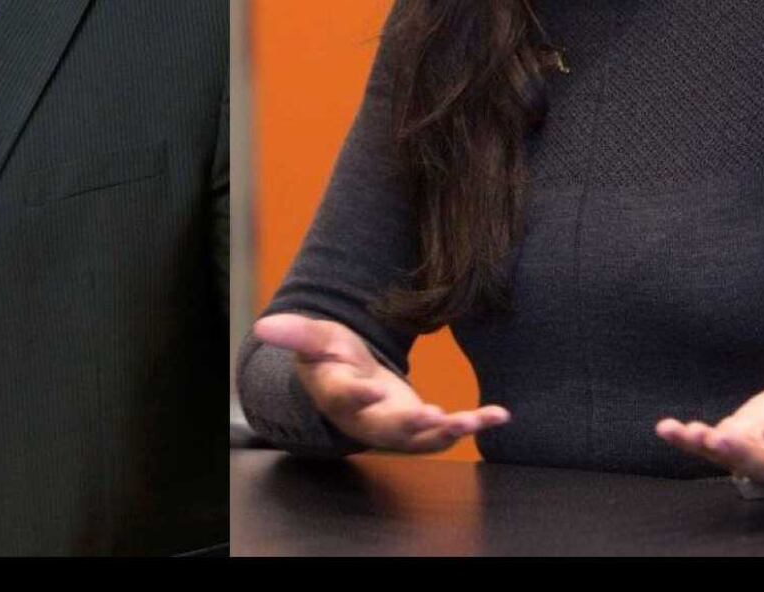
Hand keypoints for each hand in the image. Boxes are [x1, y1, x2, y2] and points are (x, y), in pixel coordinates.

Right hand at [250, 313, 508, 453]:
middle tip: (433, 418)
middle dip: (410, 425)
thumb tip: (264, 324)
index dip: (357, 395)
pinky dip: (473, 425)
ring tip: (472, 421)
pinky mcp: (418, 427)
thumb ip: (297, 334)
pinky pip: (446, 433)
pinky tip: (499, 415)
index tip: (369, 389)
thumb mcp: (314, 338)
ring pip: (420, 438)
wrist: (347, 380)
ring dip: (447, 432)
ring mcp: (394, 427)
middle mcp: (366, 418)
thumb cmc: (329, 356)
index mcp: (338, 393)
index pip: (345, 397)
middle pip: (386, 428)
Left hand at [655, 343, 763, 478]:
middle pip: (761, 461)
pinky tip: (666, 428)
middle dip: (739, 454)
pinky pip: (710, 442)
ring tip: (684, 433)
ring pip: (731, 456)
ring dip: (706, 447)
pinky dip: (687, 438)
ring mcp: (758, 440)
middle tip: (718, 441)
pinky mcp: (738, 432)